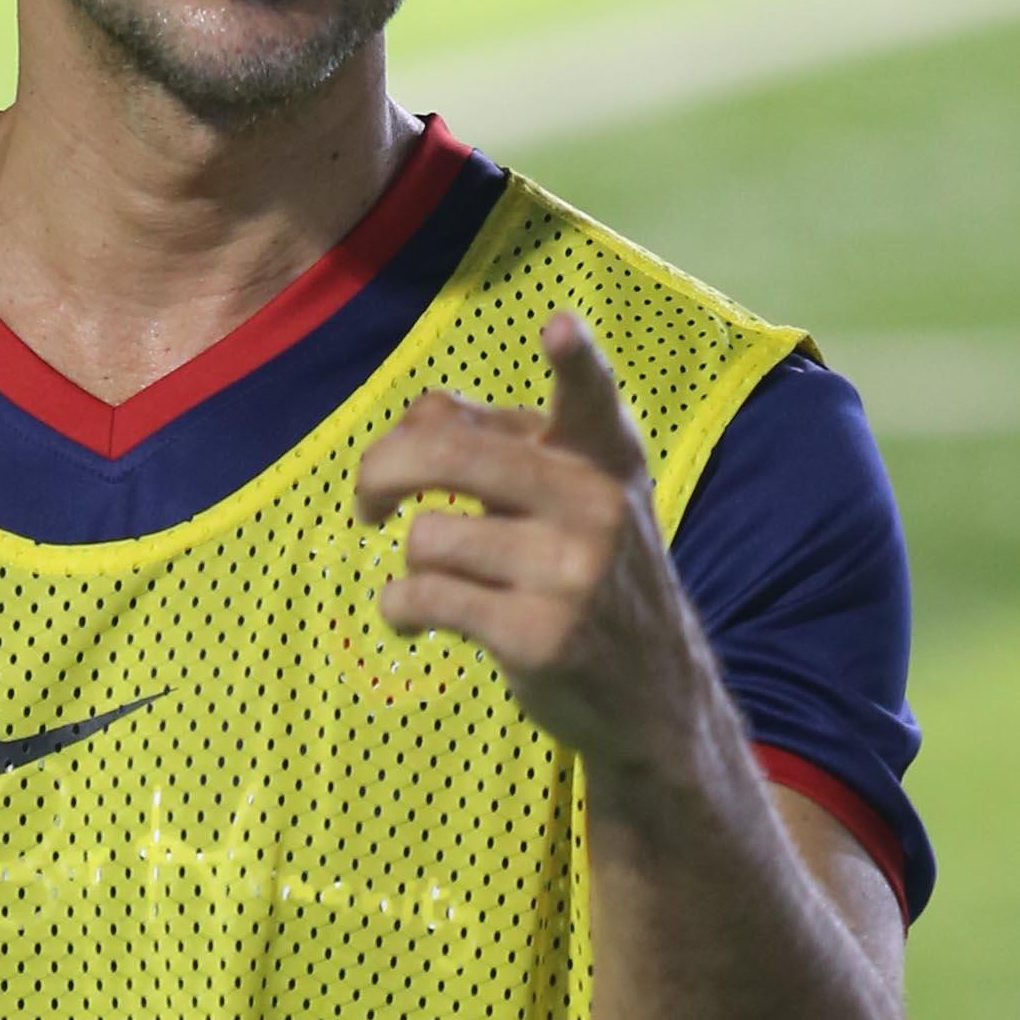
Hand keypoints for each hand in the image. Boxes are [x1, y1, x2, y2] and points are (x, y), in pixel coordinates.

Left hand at [351, 314, 719, 785]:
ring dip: (410, 561)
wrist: (650, 694)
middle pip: (450, 458)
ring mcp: (569, 574)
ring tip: (434, 581)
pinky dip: (399, 609)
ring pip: (427, 537)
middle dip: (383, 471)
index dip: (577, 358)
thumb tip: (419, 416)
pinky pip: (422, 598)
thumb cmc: (586, 575)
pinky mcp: (536, 637)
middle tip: (368, 498)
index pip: (592, 398)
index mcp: (604, 459)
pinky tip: (416, 620)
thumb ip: (500, 444)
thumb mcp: (572, 499)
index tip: (559, 325)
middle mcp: (596, 507)